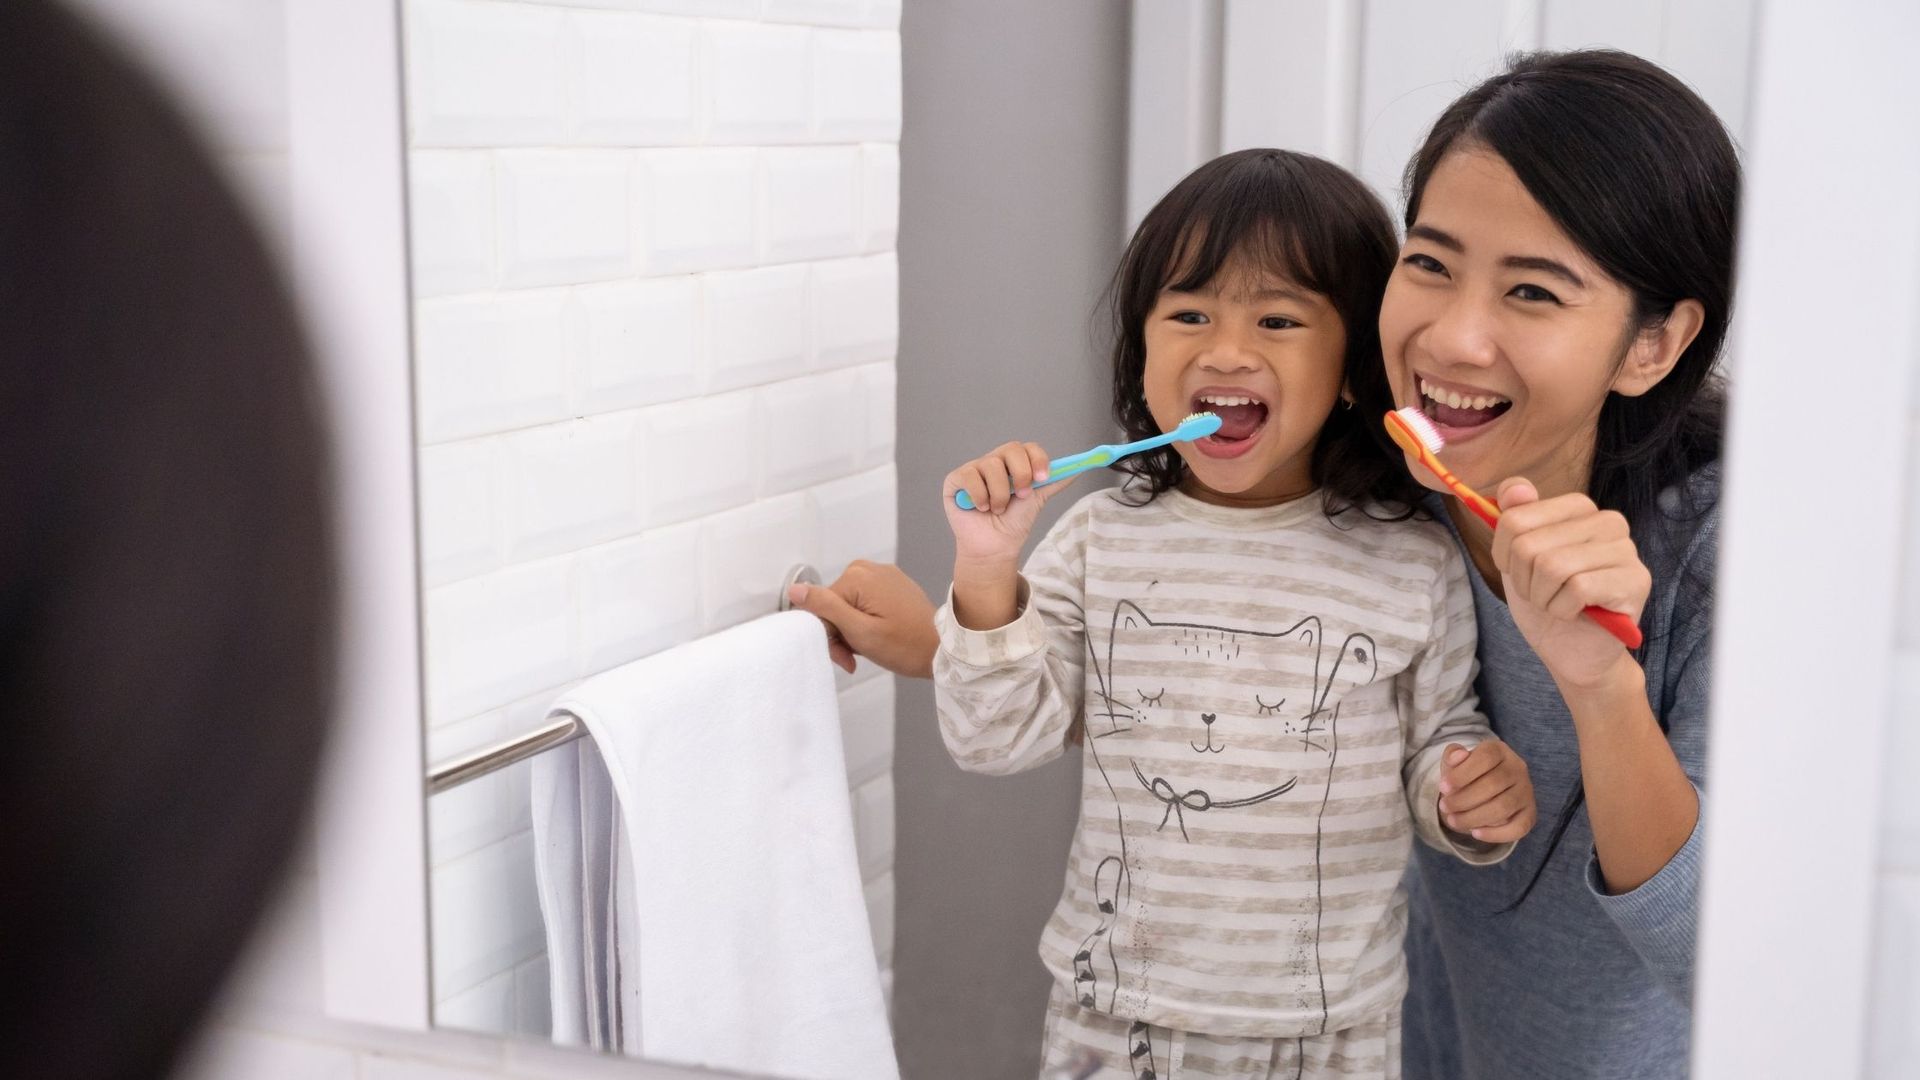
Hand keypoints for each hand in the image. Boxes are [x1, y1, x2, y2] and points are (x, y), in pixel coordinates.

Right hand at [786, 560, 938, 677]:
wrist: (943, 649)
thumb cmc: (906, 645)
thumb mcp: (859, 631)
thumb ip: (825, 608)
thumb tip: (795, 589)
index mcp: (857, 576)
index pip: (820, 606)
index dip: (828, 635)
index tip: (843, 656)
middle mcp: (867, 567)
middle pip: (832, 604)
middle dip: (839, 634)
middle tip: (853, 657)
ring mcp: (880, 574)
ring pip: (846, 606)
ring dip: (850, 631)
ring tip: (866, 649)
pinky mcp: (889, 584)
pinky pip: (862, 603)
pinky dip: (863, 622)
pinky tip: (874, 638)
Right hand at [941, 441, 1074, 567]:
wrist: (995, 547)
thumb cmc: (1013, 523)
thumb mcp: (1037, 500)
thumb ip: (1054, 483)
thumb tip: (1077, 469)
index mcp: (1015, 464)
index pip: (1028, 447)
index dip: (1038, 459)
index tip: (1043, 478)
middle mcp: (994, 462)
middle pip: (1011, 449)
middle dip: (1021, 474)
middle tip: (1022, 496)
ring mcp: (974, 469)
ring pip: (991, 466)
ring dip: (1000, 494)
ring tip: (997, 509)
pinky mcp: (956, 480)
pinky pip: (970, 476)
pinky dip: (980, 496)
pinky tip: (981, 508)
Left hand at [1437, 739, 1535, 843]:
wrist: (1484, 792)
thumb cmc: (1466, 774)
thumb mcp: (1455, 762)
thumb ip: (1452, 756)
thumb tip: (1457, 756)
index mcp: (1500, 750)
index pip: (1486, 757)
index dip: (1462, 773)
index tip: (1442, 787)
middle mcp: (1518, 769)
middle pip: (1493, 784)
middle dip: (1463, 799)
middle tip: (1444, 806)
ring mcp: (1526, 792)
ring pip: (1503, 807)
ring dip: (1473, 817)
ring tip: (1453, 820)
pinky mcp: (1530, 814)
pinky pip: (1518, 828)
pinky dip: (1495, 834)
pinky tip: (1475, 833)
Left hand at [1492, 478, 1651, 690]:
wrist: (1574, 652)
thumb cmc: (1548, 601)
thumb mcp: (1518, 559)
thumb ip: (1515, 519)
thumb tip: (1516, 487)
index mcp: (1579, 508)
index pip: (1515, 518)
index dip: (1504, 554)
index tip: (1518, 570)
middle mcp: (1608, 521)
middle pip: (1529, 544)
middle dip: (1524, 580)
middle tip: (1543, 594)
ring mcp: (1626, 549)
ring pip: (1552, 566)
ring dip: (1543, 597)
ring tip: (1557, 603)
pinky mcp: (1635, 580)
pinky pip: (1576, 589)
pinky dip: (1562, 610)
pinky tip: (1575, 614)